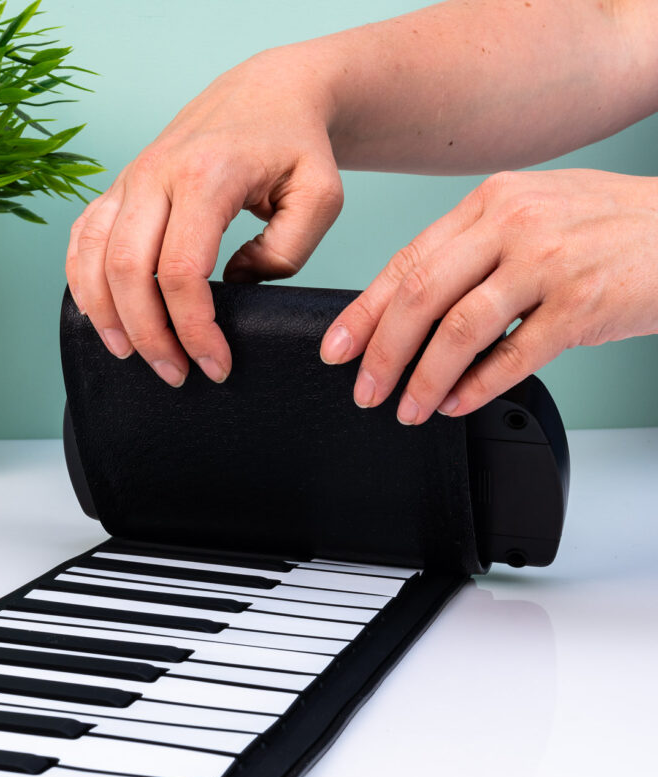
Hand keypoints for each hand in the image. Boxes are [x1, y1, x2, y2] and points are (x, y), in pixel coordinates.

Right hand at [65, 46, 343, 385]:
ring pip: (93, 255)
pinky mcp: (121, 184)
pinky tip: (99, 314)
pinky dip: (81, 280)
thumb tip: (233, 286)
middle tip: (174, 374)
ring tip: (129, 356)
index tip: (216, 366)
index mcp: (208, 175)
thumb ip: (286, 252)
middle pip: (128, 270)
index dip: (195, 330)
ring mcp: (132, 176)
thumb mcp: (320, 197)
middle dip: (148, 335)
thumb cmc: (297, 145)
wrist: (269, 91)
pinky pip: (82, 236)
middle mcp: (157, 173)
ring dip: (104, 315)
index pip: (184, 271)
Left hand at [320, 169, 657, 422]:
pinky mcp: (582, 303)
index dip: (363, 311)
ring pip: (460, 329)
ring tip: (407, 408)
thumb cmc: (608, 227)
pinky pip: (514, 355)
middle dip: (382, 351)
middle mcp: (513, 224)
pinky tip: (456, 403)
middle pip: (421, 296)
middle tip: (365, 390)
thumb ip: (474, 252)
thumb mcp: (533, 215)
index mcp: (490, 201)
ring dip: (425, 378)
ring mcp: (548, 262)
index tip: (336, 347)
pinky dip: (477, 386)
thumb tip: (412, 310)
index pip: (406, 261)